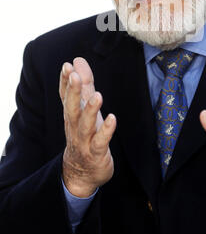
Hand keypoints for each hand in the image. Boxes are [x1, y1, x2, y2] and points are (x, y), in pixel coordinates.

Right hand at [60, 57, 115, 197]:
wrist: (81, 173)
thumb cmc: (84, 135)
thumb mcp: (84, 108)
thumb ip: (83, 84)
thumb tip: (77, 60)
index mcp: (72, 114)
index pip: (65, 96)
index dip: (65, 81)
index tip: (66, 66)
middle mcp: (75, 126)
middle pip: (71, 108)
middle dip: (72, 92)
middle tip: (73, 75)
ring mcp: (84, 140)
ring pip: (85, 125)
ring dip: (90, 110)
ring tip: (98, 96)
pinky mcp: (96, 153)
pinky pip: (100, 142)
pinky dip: (106, 131)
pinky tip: (113, 119)